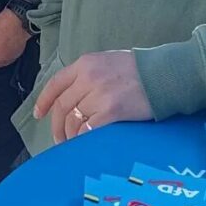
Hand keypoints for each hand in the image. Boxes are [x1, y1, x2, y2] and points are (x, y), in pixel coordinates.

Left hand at [35, 51, 154, 144]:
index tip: (39, 114)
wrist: (165, 75)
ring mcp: (99, 94)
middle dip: (57, 125)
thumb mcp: (108, 61)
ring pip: (73, 120)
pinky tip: (85, 144)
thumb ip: (88, 74)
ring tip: (74, 143)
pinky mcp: (111, 111)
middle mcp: (88, 77)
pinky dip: (83, 139)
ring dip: (70, 135)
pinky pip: (88, 129)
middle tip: (59, 138)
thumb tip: (73, 96)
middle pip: (62, 106)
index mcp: (85, 64)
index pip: (56, 83)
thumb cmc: (140, 69)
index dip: (44, 101)